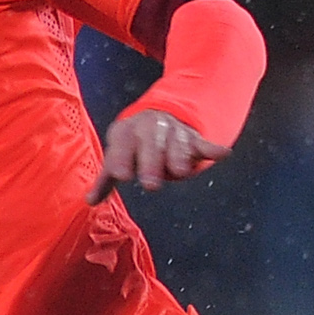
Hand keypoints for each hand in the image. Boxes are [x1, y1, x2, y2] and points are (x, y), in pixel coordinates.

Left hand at [89, 107, 227, 200]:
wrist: (160, 113)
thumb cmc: (134, 142)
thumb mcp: (119, 153)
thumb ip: (106, 179)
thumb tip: (90, 200)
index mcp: (127, 132)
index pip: (121, 146)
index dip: (120, 159)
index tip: (121, 176)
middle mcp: (150, 128)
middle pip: (151, 145)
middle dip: (151, 163)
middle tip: (150, 185)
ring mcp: (173, 132)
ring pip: (177, 143)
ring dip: (179, 157)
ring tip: (181, 172)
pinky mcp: (193, 138)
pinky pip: (203, 143)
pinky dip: (213, 149)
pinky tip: (223, 154)